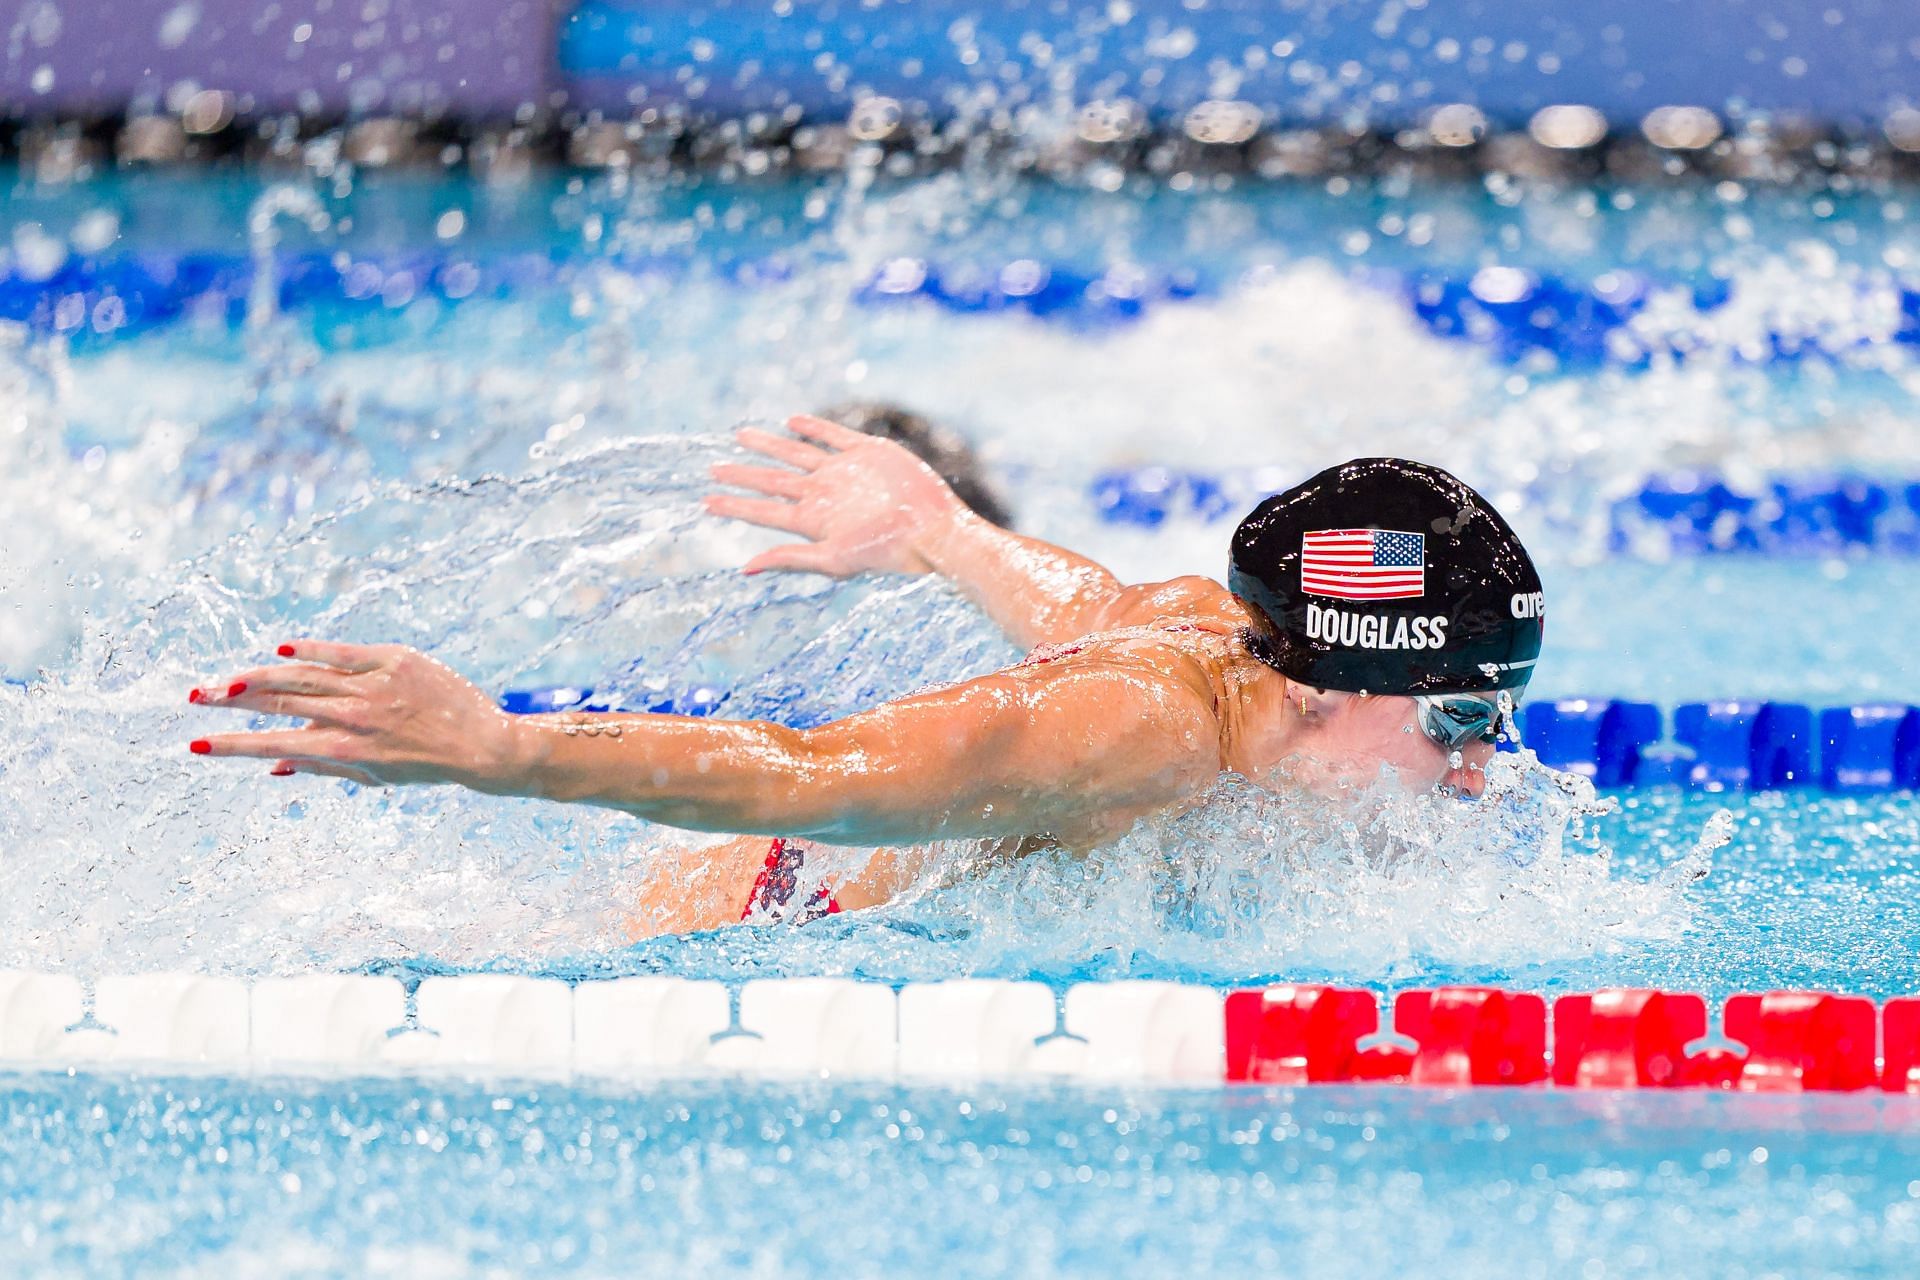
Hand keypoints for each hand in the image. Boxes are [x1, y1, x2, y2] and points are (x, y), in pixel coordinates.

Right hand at [186, 640, 527, 791]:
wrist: (482, 744)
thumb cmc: (425, 765)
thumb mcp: (372, 776)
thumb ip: (321, 767)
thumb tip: (273, 766)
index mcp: (345, 750)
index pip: (274, 744)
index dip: (232, 746)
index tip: (196, 745)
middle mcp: (353, 716)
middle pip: (278, 702)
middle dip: (231, 701)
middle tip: (196, 697)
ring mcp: (373, 685)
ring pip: (302, 674)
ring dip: (257, 676)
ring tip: (225, 680)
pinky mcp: (394, 659)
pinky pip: (343, 651)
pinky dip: (310, 649)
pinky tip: (281, 649)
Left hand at [703, 414, 968, 576]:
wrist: (930, 529)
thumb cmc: (885, 551)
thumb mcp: (832, 560)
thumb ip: (789, 559)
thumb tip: (744, 569)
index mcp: (812, 520)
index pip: (764, 511)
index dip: (734, 505)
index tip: (706, 500)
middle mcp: (824, 494)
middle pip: (772, 481)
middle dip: (743, 474)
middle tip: (714, 468)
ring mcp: (844, 472)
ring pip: (795, 454)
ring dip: (769, 444)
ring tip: (741, 435)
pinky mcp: (868, 452)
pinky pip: (833, 435)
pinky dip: (812, 427)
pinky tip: (792, 421)